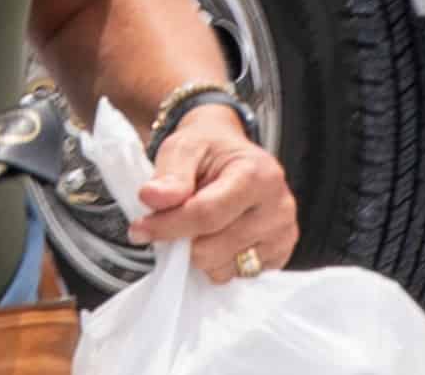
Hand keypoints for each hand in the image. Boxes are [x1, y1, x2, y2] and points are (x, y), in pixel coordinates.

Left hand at [128, 105, 295, 276]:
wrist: (232, 153)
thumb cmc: (208, 149)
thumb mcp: (183, 147)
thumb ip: (169, 175)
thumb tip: (151, 198)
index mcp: (259, 175)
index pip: (206, 215)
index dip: (168, 225)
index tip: (140, 227)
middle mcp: (279, 207)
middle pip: (212, 248)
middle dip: (182, 241)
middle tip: (171, 223)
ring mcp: (284, 235)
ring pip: (223, 269)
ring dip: (199, 254)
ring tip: (198, 228)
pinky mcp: (280, 255)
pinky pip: (237, 277)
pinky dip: (218, 262)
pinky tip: (216, 238)